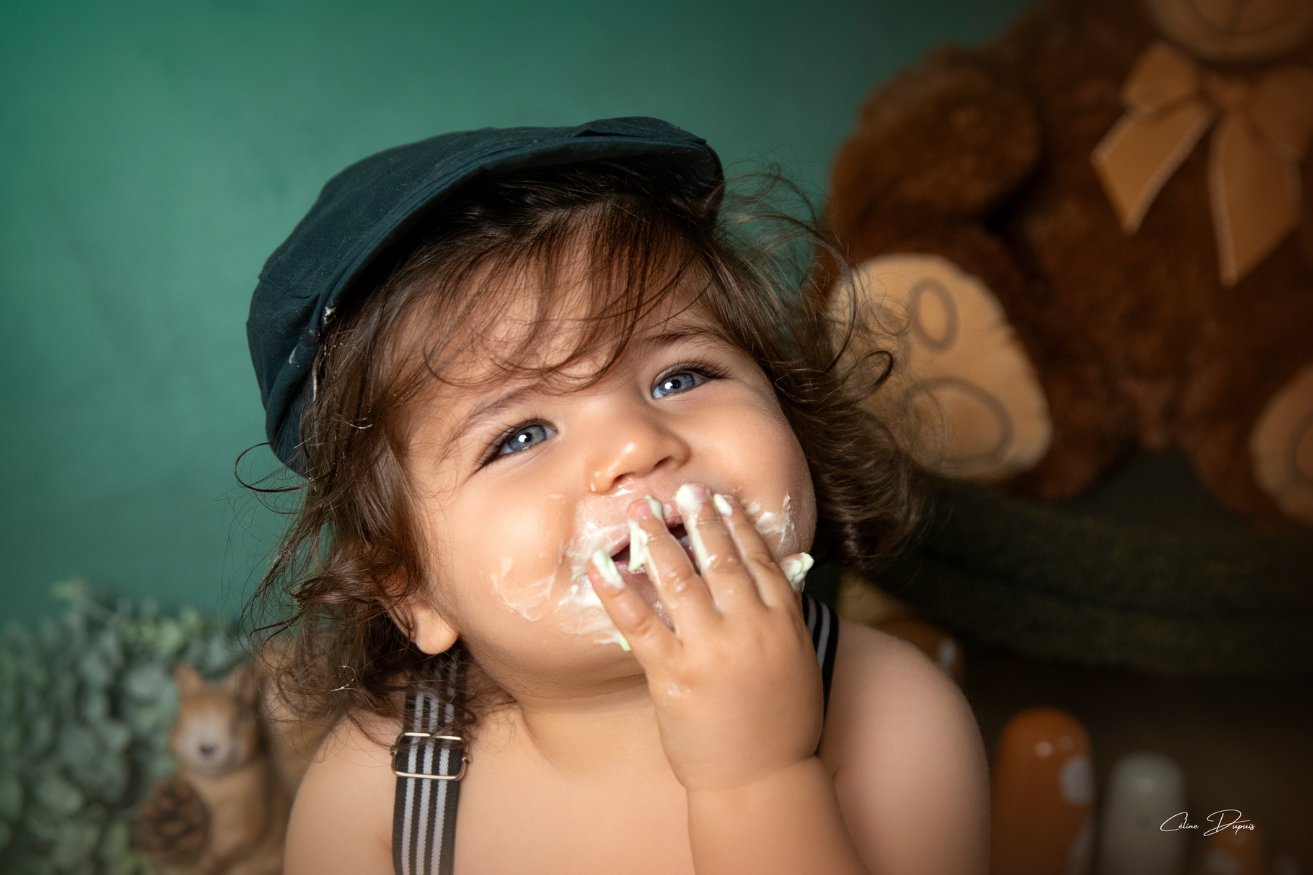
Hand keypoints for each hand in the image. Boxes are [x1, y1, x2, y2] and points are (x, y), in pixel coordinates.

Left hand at [587, 483, 820, 792]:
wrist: (763, 779)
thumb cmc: (782, 723)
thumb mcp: (798, 660)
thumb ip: (788, 611)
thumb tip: (791, 567)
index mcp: (782, 622)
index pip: (759, 559)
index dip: (737, 526)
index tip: (720, 499)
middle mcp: (749, 628)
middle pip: (720, 559)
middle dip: (698, 520)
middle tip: (681, 489)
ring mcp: (710, 650)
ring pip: (680, 580)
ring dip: (657, 540)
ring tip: (640, 512)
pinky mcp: (674, 675)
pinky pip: (639, 623)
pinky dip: (616, 591)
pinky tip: (601, 565)